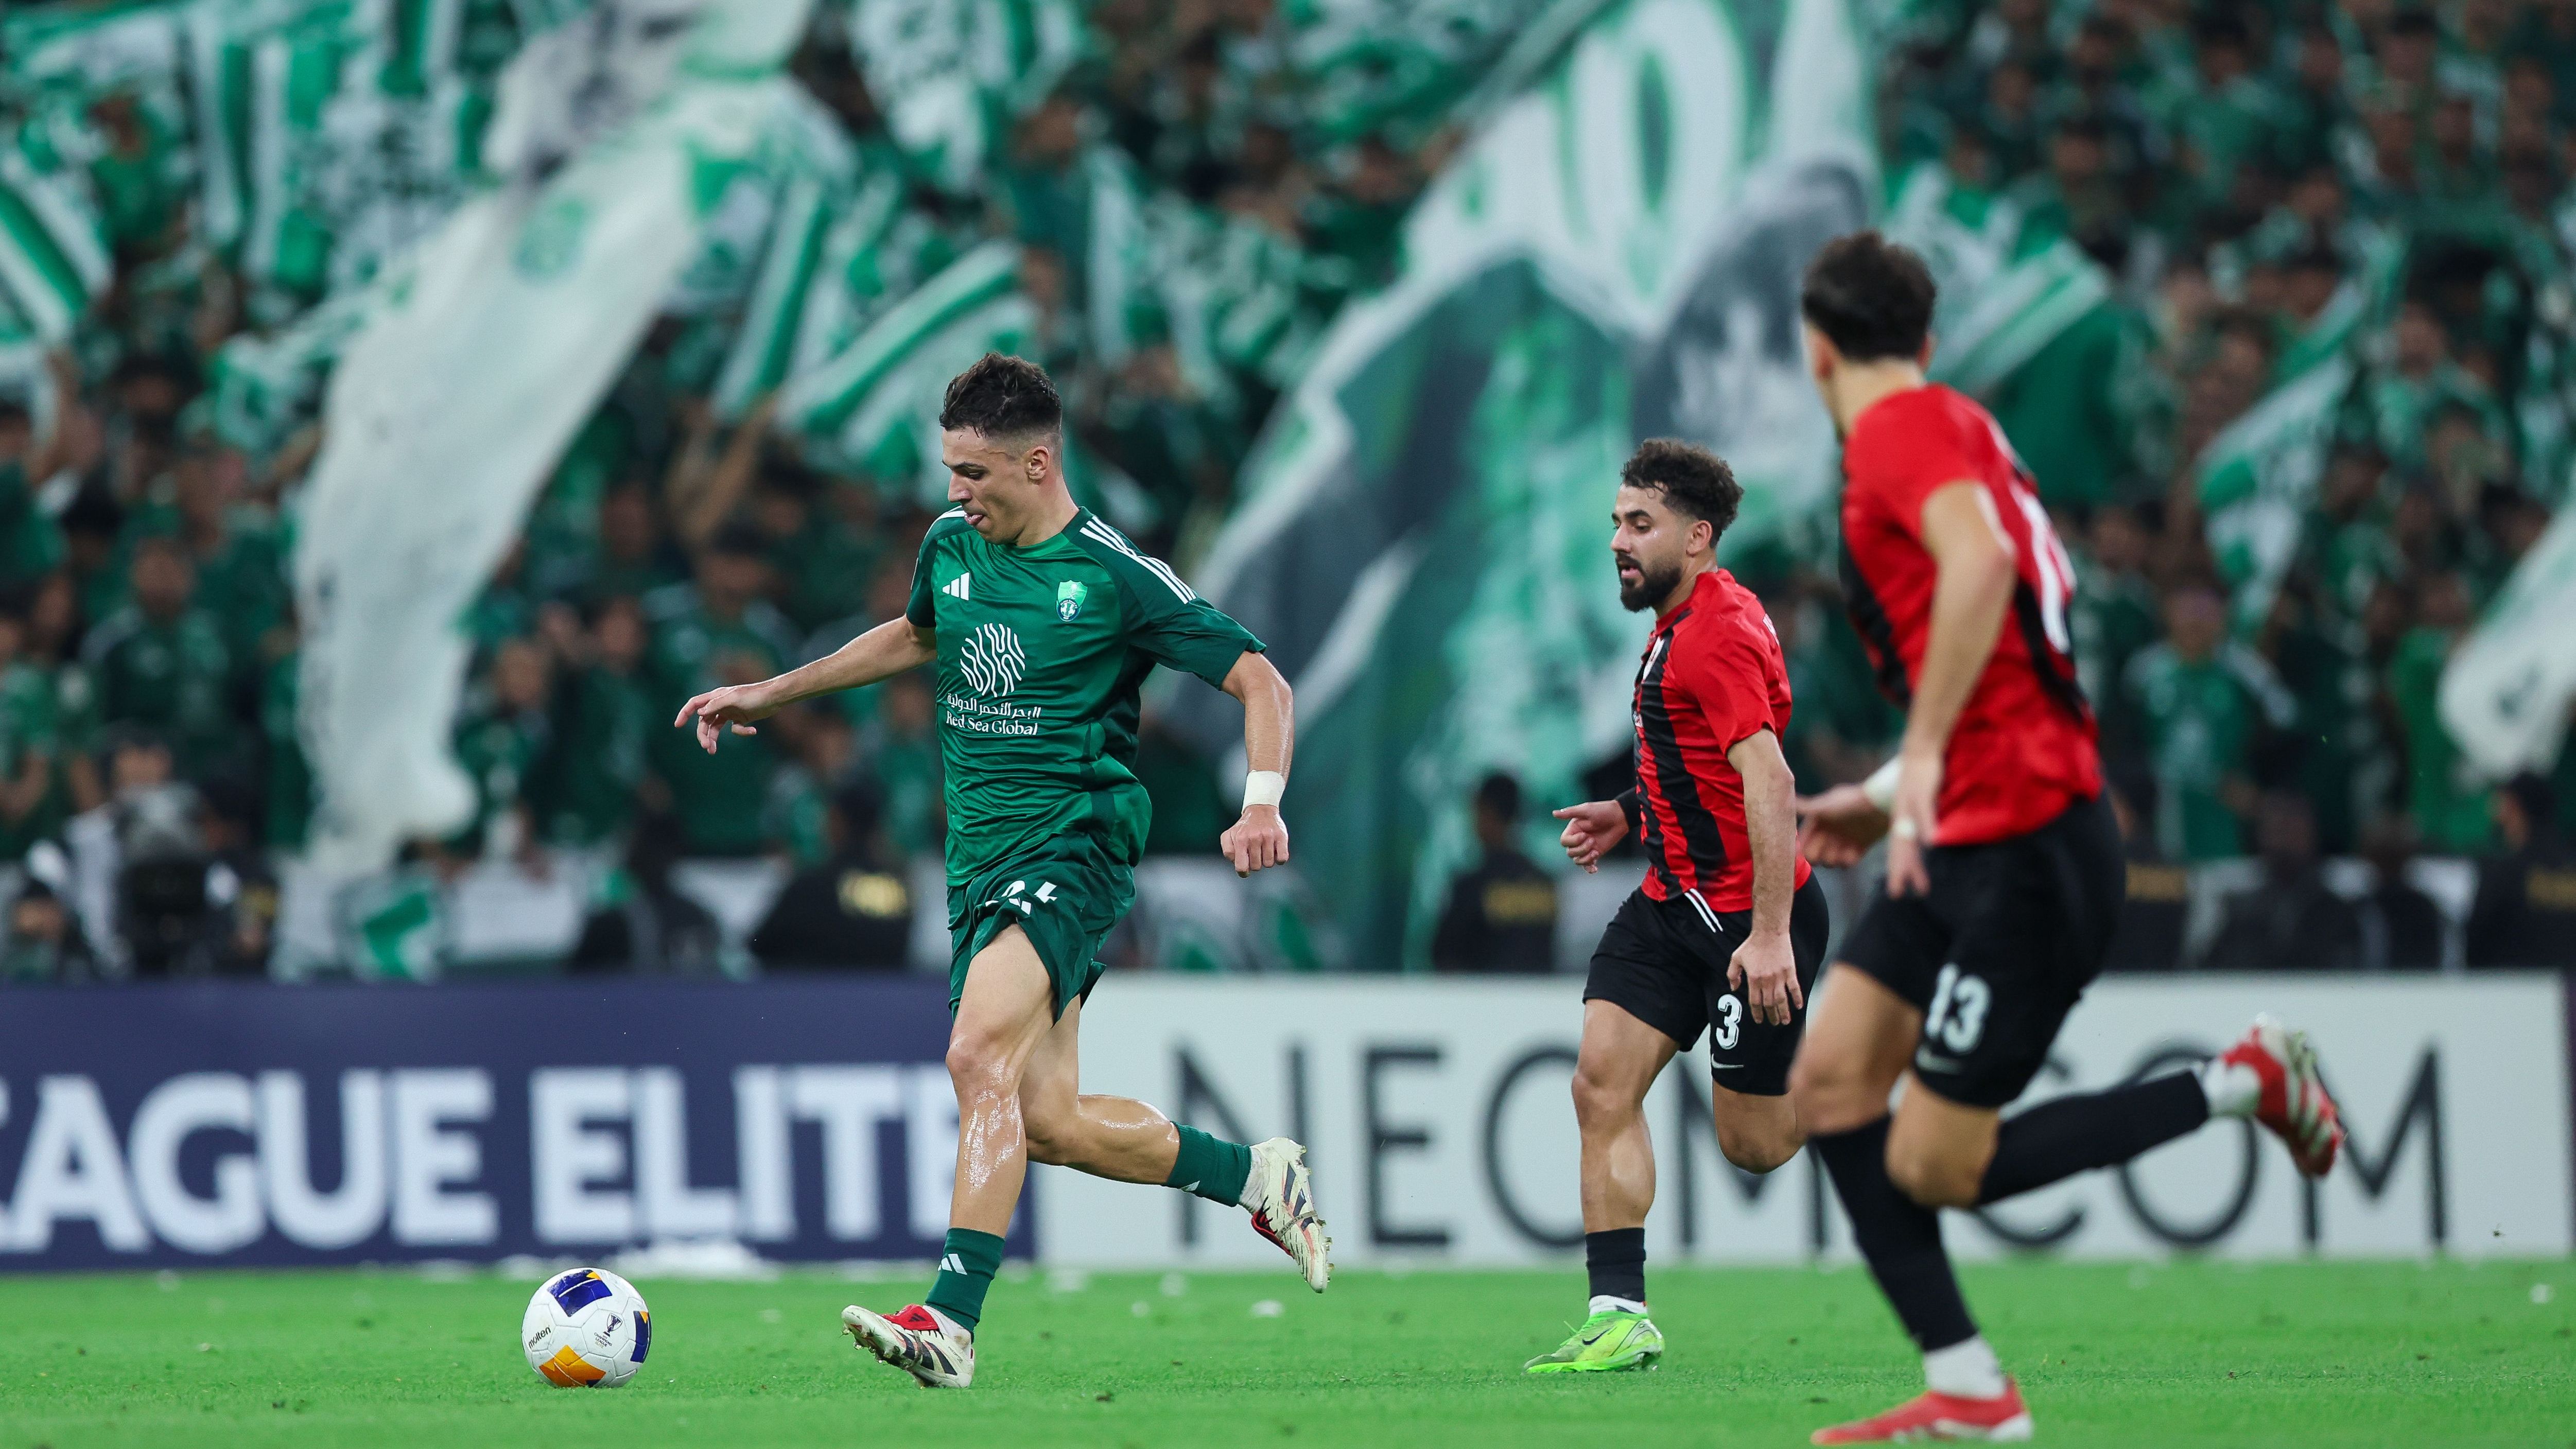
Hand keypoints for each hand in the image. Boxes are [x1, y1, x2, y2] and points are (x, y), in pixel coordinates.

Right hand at [672, 681, 779, 753]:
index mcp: (716, 697)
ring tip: (713, 751)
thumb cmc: (755, 695)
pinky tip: (753, 731)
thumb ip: (716, 705)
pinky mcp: (741, 718)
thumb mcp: (734, 699)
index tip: (677, 725)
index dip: (684, 713)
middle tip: (706, 748)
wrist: (775, 697)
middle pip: (704, 721)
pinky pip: (735, 729)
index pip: (695, 704)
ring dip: (713, 739)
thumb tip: (699, 713)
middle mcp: (721, 704)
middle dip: (702, 735)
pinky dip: (742, 732)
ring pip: (715, 728)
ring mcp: (730, 712)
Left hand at [1220, 804, 1289, 877]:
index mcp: (1240, 839)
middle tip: (1255, 853)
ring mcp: (1269, 836)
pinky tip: (1274, 852)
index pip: (1241, 866)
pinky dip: (1279, 859)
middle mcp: (1254, 837)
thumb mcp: (1229, 835)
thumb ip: (1228, 851)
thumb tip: (1237, 863)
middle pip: (1256, 866)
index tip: (1245, 870)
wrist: (1261, 810)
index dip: (1243, 872)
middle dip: (1255, 863)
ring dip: (1266, 860)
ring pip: (1269, 864)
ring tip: (1264, 850)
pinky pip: (1282, 858)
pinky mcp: (1281, 836)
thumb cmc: (1244, 827)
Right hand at [1552, 800, 1627, 872]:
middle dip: (1581, 849)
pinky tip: (1595, 869)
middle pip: (1570, 852)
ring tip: (1596, 852)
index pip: (1564, 841)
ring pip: (1577, 860)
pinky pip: (1588, 865)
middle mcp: (1578, 839)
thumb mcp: (1586, 810)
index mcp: (1573, 829)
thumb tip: (1553, 813)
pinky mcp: (1595, 853)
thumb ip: (1570, 813)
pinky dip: (1589, 868)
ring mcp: (1586, 847)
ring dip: (1585, 858)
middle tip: (1593, 840)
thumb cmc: (1603, 811)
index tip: (1585, 835)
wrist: (1620, 817)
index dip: (1573, 841)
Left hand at [1727, 928, 1802, 1025]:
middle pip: (1769, 1004)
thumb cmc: (1752, 945)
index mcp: (1753, 979)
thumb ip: (1732, 974)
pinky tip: (1798, 1007)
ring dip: (1784, 1012)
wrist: (1769, 932)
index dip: (1757, 1013)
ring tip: (1785, 1021)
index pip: (1755, 1002)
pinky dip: (1797, 998)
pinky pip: (1795, 988)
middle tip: (1774, 1023)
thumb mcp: (1736, 958)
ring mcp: (1780, 977)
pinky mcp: (1790, 972)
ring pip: (1782, 1000)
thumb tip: (1734, 989)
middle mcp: (1767, 981)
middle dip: (1771, 1016)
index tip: (1759, 1020)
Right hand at [1793, 783, 1886, 866]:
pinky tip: (1854, 851)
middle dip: (1820, 855)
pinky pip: (1847, 862)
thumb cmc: (1849, 803)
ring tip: (1844, 849)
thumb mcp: (1824, 806)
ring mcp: (1844, 839)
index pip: (1804, 841)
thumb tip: (1782, 795)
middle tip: (1829, 848)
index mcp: (1818, 821)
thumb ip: (1804, 807)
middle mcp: (1829, 831)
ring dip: (1835, 858)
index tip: (1806, 854)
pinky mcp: (1859, 846)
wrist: (1880, 805)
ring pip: (1831, 860)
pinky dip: (1849, 860)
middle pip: (1816, 854)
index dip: (1804, 849)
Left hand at [1883, 750, 1941, 897]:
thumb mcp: (1918, 803)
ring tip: (1911, 878)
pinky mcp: (1921, 793)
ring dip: (1909, 857)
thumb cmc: (1922, 778)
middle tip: (1896, 894)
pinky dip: (1926, 827)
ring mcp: (1909, 805)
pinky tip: (1930, 843)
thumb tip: (1927, 841)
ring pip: (1907, 835)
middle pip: (1899, 848)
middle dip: (1898, 871)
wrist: (1920, 750)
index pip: (1898, 850)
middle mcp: (1901, 816)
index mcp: (1901, 820)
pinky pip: (1924, 812)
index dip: (1897, 870)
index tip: (1899, 891)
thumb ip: (1922, 822)